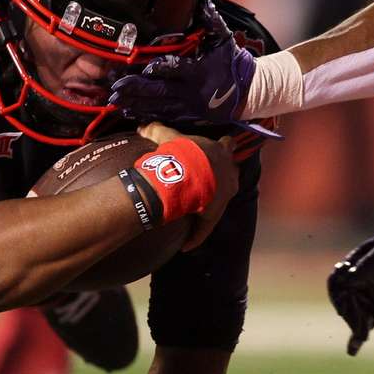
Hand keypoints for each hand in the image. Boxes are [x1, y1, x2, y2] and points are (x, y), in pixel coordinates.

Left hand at [110, 1, 256, 124]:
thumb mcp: (225, 40)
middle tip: (115, 87)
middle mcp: (190, 91)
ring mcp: (187, 106)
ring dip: (134, 103)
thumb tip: (204, 2)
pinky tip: (126, 112)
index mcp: (199, 71)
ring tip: (114, 100)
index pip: (177, 69)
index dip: (161, 68)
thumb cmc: (233, 64)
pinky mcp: (185, 115)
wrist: (247, 93)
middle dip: (136, 89)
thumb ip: (212, 22)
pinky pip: (161, 116)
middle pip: (159, 90)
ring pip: (156, 106)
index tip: (146, 67)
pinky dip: (143, 115)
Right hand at [137, 123, 237, 250]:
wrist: (186, 173)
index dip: (225, 146)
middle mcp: (228, 171)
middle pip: (232, 172)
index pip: (228, 145)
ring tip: (200, 209)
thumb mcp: (167, 136)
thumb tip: (141, 126)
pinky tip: (186, 246)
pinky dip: (196, 235)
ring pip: (223, 198)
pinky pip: (206, 225)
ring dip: (214, 202)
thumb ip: (156, 129)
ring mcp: (225, 192)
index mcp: (219, 151)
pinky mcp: (216, 212)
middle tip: (212, 179)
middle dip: (225, 175)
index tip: (224, 146)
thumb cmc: (182, 152)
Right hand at [327, 223, 373, 355]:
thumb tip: (350, 279)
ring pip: (353, 315)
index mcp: (352, 266)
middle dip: (348, 312)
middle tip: (359, 322)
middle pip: (343, 301)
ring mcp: (367, 297)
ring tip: (362, 335)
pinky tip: (352, 351)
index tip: (348, 295)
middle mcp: (356, 283)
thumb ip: (370, 263)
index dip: (338, 291)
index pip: (336, 281)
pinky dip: (357, 339)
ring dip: (355, 324)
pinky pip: (365, 324)